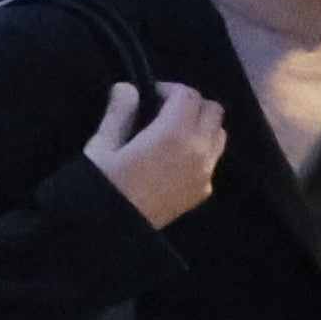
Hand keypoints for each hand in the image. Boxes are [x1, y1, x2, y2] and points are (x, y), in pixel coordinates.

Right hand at [88, 81, 227, 230]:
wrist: (113, 231)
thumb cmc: (102, 185)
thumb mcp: (101, 146)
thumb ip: (119, 112)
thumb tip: (127, 88)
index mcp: (172, 133)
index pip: (188, 95)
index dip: (169, 89)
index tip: (150, 96)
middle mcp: (198, 149)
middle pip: (212, 111)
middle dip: (191, 105)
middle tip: (164, 112)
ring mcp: (204, 172)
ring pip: (219, 134)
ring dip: (201, 126)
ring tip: (174, 135)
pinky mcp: (203, 191)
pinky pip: (212, 160)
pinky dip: (201, 152)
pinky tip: (174, 161)